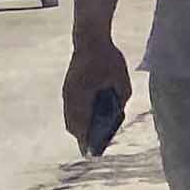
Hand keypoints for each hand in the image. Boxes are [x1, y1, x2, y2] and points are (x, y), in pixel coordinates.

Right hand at [60, 30, 129, 150]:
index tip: (91, 152)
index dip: (86, 140)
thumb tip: (118, 112)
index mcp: (82, 97)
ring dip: (79, 126)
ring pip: (70, 116)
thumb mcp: (121, 79)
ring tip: (92, 136)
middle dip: (82, 136)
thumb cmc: (108, 59)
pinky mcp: (68, 86)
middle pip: (73, 124)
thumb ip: (121, 97)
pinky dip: (78, 116)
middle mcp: (71, 97)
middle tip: (93, 146)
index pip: (81, 125)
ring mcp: (67, 92)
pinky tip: (89, 119)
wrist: (90, 38)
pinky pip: (71, 108)